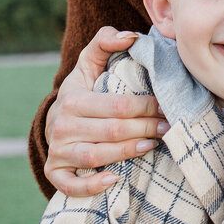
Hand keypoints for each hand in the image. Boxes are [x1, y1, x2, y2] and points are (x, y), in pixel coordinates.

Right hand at [44, 27, 167, 196]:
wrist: (55, 118)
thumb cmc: (82, 88)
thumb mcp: (89, 60)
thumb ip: (106, 40)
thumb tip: (129, 37)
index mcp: (72, 99)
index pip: (117, 105)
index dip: (145, 106)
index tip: (166, 107)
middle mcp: (62, 126)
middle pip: (111, 130)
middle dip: (145, 128)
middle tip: (167, 127)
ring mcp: (58, 151)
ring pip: (96, 156)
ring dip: (127, 152)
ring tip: (152, 144)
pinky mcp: (55, 172)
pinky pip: (71, 185)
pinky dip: (91, 185)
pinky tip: (113, 179)